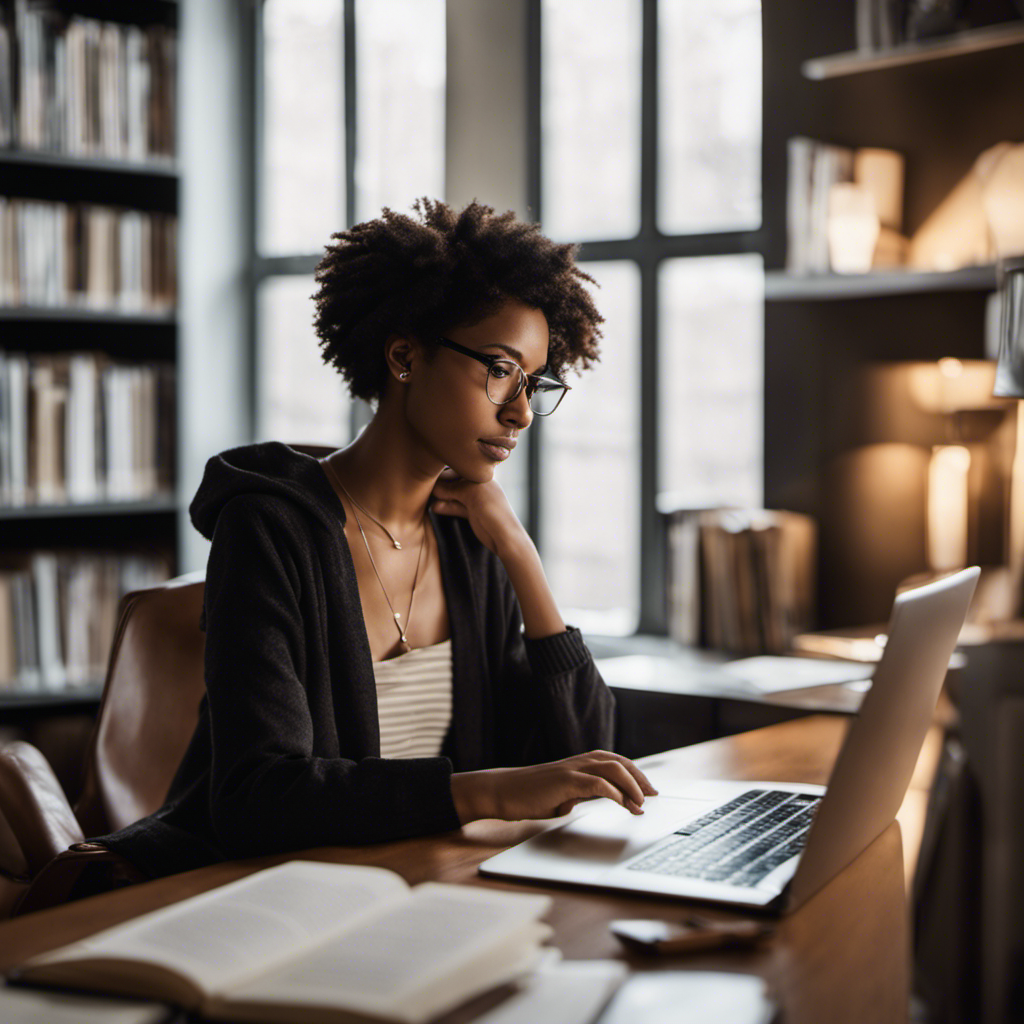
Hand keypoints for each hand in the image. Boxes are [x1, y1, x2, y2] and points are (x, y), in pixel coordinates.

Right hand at [430, 469, 525, 556]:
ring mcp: (475, 500)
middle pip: (456, 483)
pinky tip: (435, 508)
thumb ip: (451, 489)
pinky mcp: (472, 513)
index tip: (430, 476)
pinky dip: (446, 507)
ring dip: (442, 497)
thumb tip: (434, 488)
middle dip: (442, 486)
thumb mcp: (470, 493)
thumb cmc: (492, 509)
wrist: (503, 534)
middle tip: (426, 488)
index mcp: (483, 476)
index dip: (446, 473)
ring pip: (454, 496)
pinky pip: (456, 507)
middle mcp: (479, 486)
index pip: (461, 469)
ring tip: (428, 499)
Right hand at [451, 751, 658, 823]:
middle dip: (640, 778)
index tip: (649, 790)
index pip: (615, 763)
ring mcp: (572, 770)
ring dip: (631, 785)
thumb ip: (581, 794)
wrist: (502, 791)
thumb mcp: (562, 795)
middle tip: (654, 795)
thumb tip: (600, 799)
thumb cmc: (529, 796)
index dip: (635, 775)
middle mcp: (579, 762)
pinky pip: (597, 783)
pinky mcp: (565, 781)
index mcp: (579, 765)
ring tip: (641, 803)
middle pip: (619, 762)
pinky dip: (614, 793)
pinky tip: (622, 804)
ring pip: (612, 769)